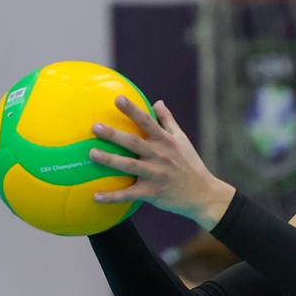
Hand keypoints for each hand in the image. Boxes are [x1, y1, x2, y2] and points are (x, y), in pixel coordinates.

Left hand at [87, 96, 234, 227]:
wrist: (203, 194)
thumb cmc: (190, 164)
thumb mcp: (182, 140)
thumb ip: (168, 121)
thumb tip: (158, 102)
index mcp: (166, 141)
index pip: (147, 122)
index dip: (132, 110)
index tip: (118, 98)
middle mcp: (160, 156)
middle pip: (134, 143)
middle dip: (114, 135)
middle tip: (95, 127)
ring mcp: (156, 174)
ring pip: (129, 166)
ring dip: (110, 160)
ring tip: (91, 153)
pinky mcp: (152, 193)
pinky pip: (129, 195)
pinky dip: (113, 197)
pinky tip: (96, 196)